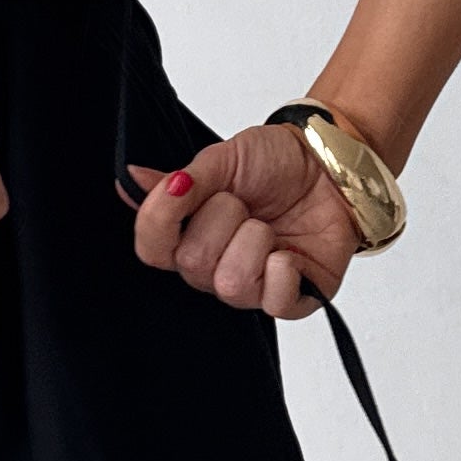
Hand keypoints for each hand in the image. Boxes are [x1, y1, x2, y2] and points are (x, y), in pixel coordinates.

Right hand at [129, 124, 356, 321]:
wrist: (328, 164)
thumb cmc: (276, 163)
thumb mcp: (224, 157)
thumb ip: (181, 178)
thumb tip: (132, 181)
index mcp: (188, 234)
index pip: (151, 248)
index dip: (159, 220)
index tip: (181, 184)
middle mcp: (213, 267)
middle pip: (192, 262)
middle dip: (222, 217)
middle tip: (243, 200)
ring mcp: (251, 288)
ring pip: (230, 282)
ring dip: (254, 239)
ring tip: (268, 224)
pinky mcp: (290, 299)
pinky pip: (274, 302)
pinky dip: (283, 271)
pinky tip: (288, 252)